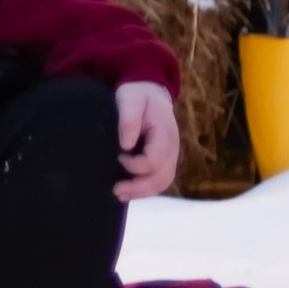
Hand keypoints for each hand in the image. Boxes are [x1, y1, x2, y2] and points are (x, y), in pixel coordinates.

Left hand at [115, 79, 180, 203]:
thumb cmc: (139, 95)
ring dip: (143, 192)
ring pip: (163, 182)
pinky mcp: (165, 160)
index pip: (155, 159)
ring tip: (120, 195)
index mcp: (165, 133)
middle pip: (162, 177)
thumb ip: (129, 119)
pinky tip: (130, 191)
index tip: (119, 157)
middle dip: (139, 187)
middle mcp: (172, 148)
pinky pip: (161, 180)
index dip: (135, 165)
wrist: (151, 92)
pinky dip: (147, 189)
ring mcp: (171, 155)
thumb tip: (126, 144)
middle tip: (116, 189)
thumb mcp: (131, 99)